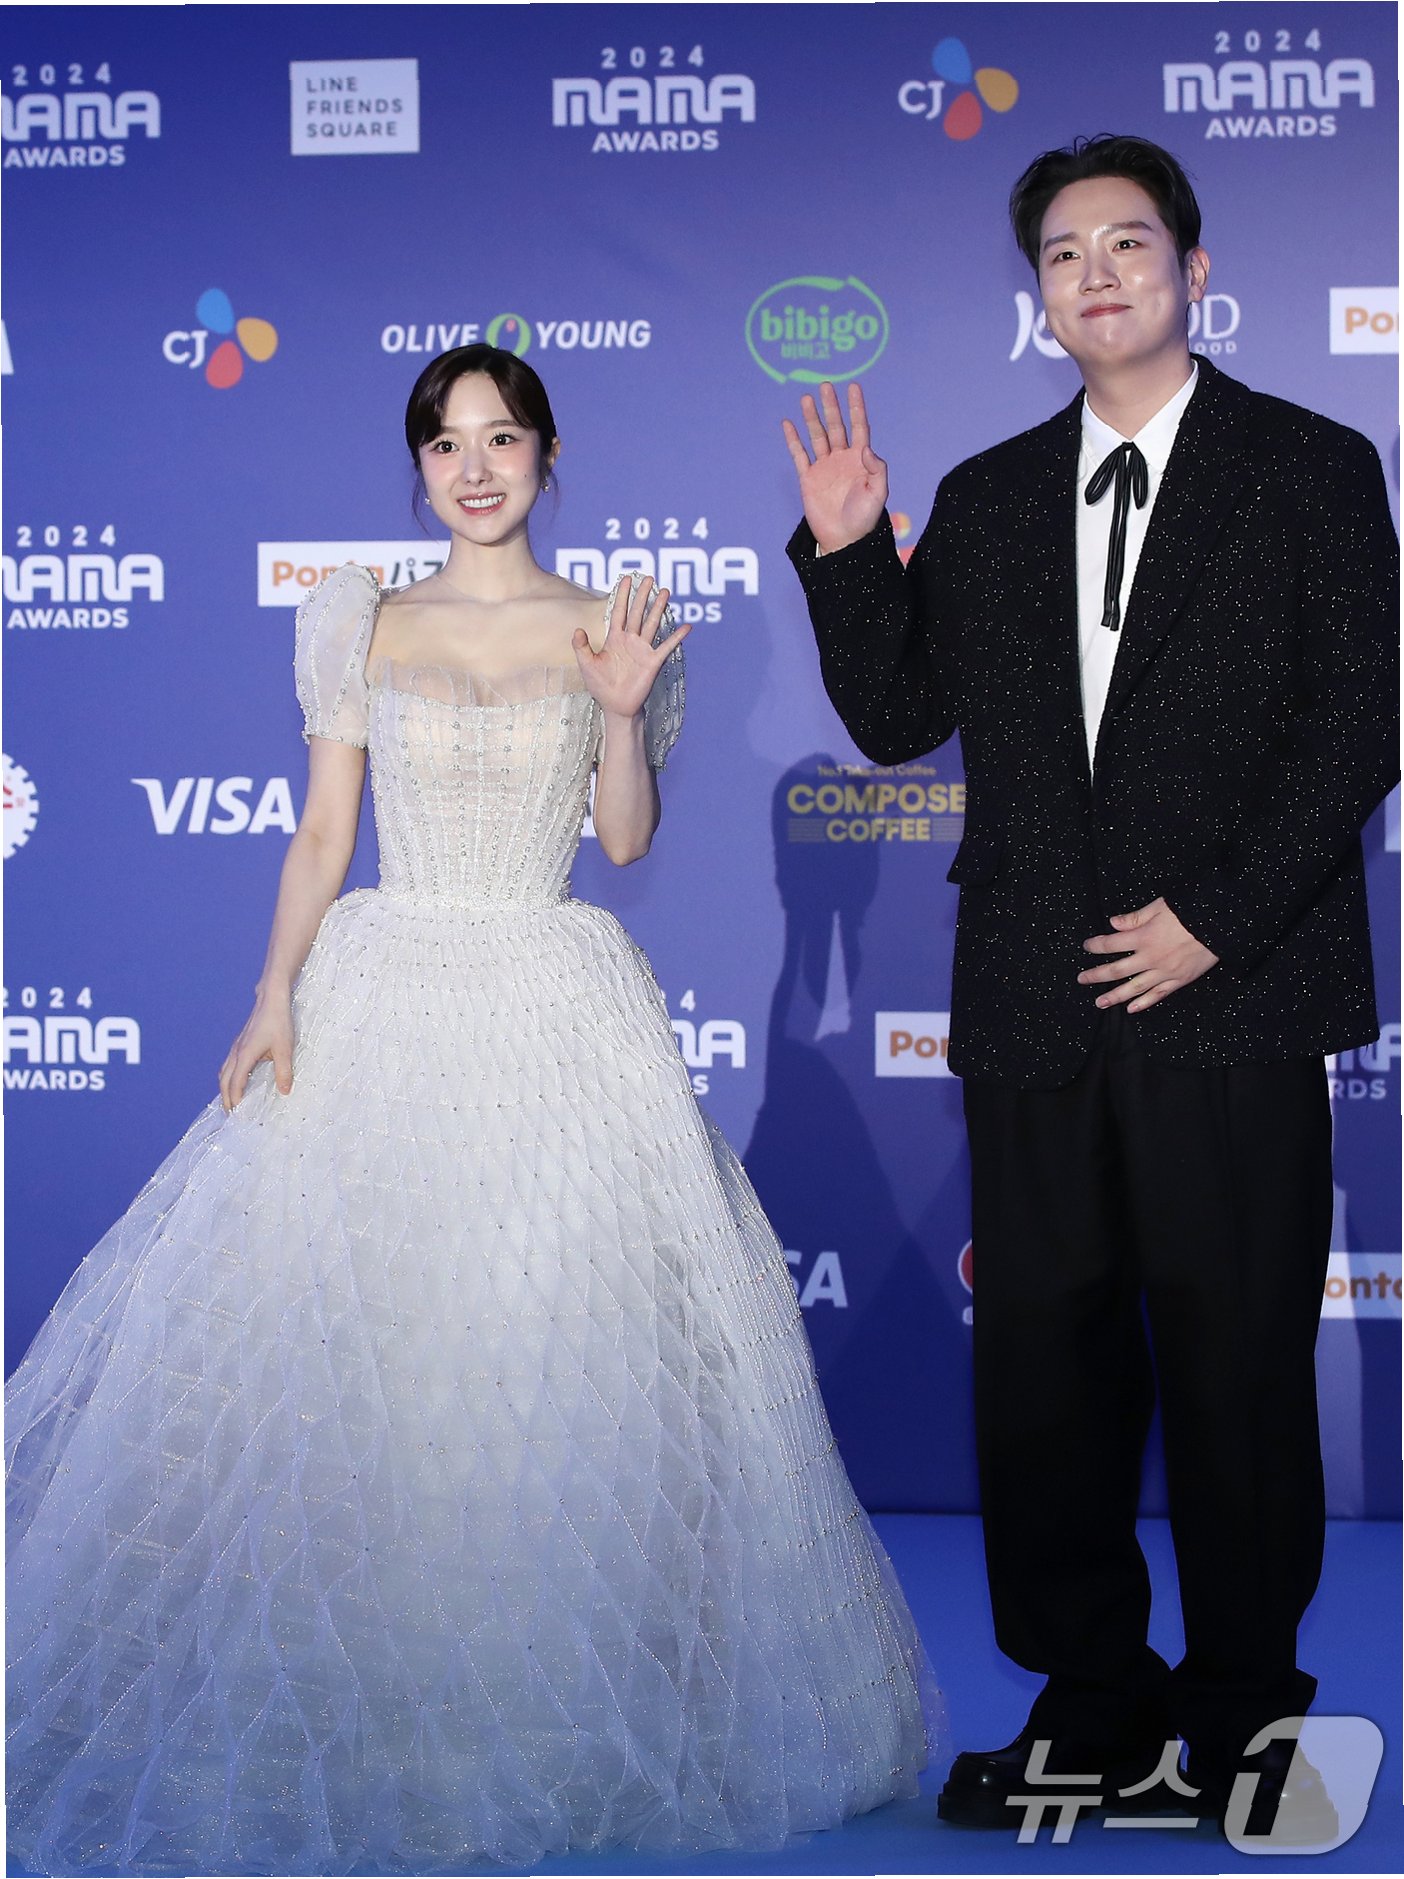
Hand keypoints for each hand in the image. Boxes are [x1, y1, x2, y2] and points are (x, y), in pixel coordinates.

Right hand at [219, 991, 293, 1110]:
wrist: (271, 999)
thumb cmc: (278, 1022)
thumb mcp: (285, 1048)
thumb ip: (284, 1071)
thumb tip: (284, 1092)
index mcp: (245, 1055)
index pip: (235, 1084)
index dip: (235, 1100)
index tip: (237, 1115)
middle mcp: (236, 1053)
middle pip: (224, 1081)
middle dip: (226, 1099)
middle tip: (231, 1114)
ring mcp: (236, 1048)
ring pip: (224, 1073)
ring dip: (225, 1089)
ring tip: (231, 1102)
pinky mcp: (239, 1044)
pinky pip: (228, 1066)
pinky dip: (228, 1078)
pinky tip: (237, 1082)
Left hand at [573, 576, 690, 719]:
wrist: (615, 706)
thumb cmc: (600, 686)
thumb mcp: (586, 665)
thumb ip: (581, 647)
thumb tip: (577, 629)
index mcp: (614, 638)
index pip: (619, 611)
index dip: (622, 595)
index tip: (626, 578)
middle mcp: (630, 640)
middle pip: (637, 612)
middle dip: (642, 595)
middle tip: (649, 578)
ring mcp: (643, 650)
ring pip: (652, 624)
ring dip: (658, 608)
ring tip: (666, 592)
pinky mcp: (653, 662)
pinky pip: (666, 646)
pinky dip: (676, 637)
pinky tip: (686, 627)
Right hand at [781, 380, 888, 553]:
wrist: (844, 540)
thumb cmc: (865, 519)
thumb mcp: (879, 493)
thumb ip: (877, 469)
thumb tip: (866, 448)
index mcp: (861, 459)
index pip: (859, 426)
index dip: (856, 407)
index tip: (853, 387)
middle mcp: (842, 459)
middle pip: (836, 426)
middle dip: (831, 406)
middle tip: (825, 386)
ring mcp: (824, 467)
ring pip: (817, 436)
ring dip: (812, 418)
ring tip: (806, 398)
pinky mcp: (809, 478)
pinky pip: (799, 454)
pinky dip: (793, 440)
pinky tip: (788, 424)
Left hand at [1079, 897, 1218, 1012]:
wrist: (1221, 925)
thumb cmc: (1190, 912)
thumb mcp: (1160, 907)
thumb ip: (1135, 917)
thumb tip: (1113, 924)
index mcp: (1143, 937)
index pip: (1111, 943)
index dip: (1096, 945)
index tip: (1087, 946)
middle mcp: (1150, 958)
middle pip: (1117, 970)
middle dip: (1097, 975)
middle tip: (1082, 979)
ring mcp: (1164, 972)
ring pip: (1134, 988)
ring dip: (1115, 996)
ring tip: (1100, 1002)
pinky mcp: (1179, 980)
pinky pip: (1158, 995)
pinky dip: (1144, 1003)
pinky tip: (1131, 1009)